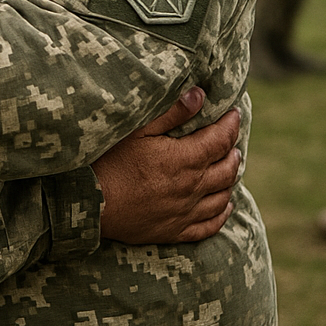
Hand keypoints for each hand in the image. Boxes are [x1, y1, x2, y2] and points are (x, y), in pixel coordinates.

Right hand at [93, 89, 240, 243]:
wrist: (91, 203)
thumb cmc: (110, 160)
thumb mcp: (138, 129)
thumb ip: (171, 112)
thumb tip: (199, 94)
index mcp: (185, 160)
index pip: (220, 140)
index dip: (230, 125)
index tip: (234, 113)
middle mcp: (192, 187)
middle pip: (226, 170)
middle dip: (232, 152)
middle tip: (232, 141)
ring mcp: (185, 212)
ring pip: (222, 197)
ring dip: (230, 180)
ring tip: (230, 167)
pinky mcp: (175, 231)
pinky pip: (209, 226)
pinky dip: (222, 214)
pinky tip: (225, 206)